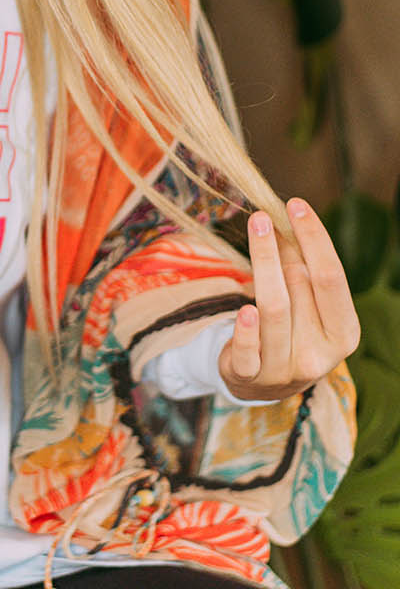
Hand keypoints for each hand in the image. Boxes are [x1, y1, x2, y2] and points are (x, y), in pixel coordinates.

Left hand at [217, 198, 360, 401]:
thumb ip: (299, 267)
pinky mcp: (251, 377)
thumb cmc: (291, 330)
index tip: (296, 206)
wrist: (263, 382)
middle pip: (301, 288)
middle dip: (281, 248)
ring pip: (273, 311)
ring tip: (254, 232)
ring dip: (263, 265)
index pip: (332, 278)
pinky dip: (246, 330)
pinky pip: (248, 352)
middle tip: (262, 217)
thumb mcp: (304, 303)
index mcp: (344, 333)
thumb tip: (285, 218)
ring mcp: (286, 370)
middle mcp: (320, 355)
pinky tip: (244, 309)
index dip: (315, 239)